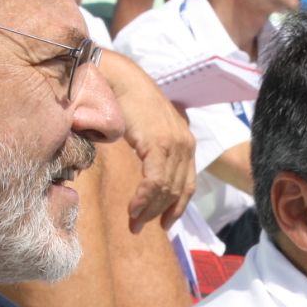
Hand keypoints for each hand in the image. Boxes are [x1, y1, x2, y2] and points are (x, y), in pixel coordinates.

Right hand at [103, 53, 195, 230]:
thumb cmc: (127, 103)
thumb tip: (146, 177)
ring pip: (166, 190)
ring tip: (133, 223)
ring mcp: (174, 143)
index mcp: (185, 142)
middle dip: (159, 214)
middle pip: (177, 191)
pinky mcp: (159, 144)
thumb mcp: (147, 131)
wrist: (118, 79)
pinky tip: (133, 209)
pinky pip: (155, 182)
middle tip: (138, 227)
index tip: (163, 224)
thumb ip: (153, 152)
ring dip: (148, 210)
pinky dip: (144, 199)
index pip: (187, 184)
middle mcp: (185, 144)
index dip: (176, 208)